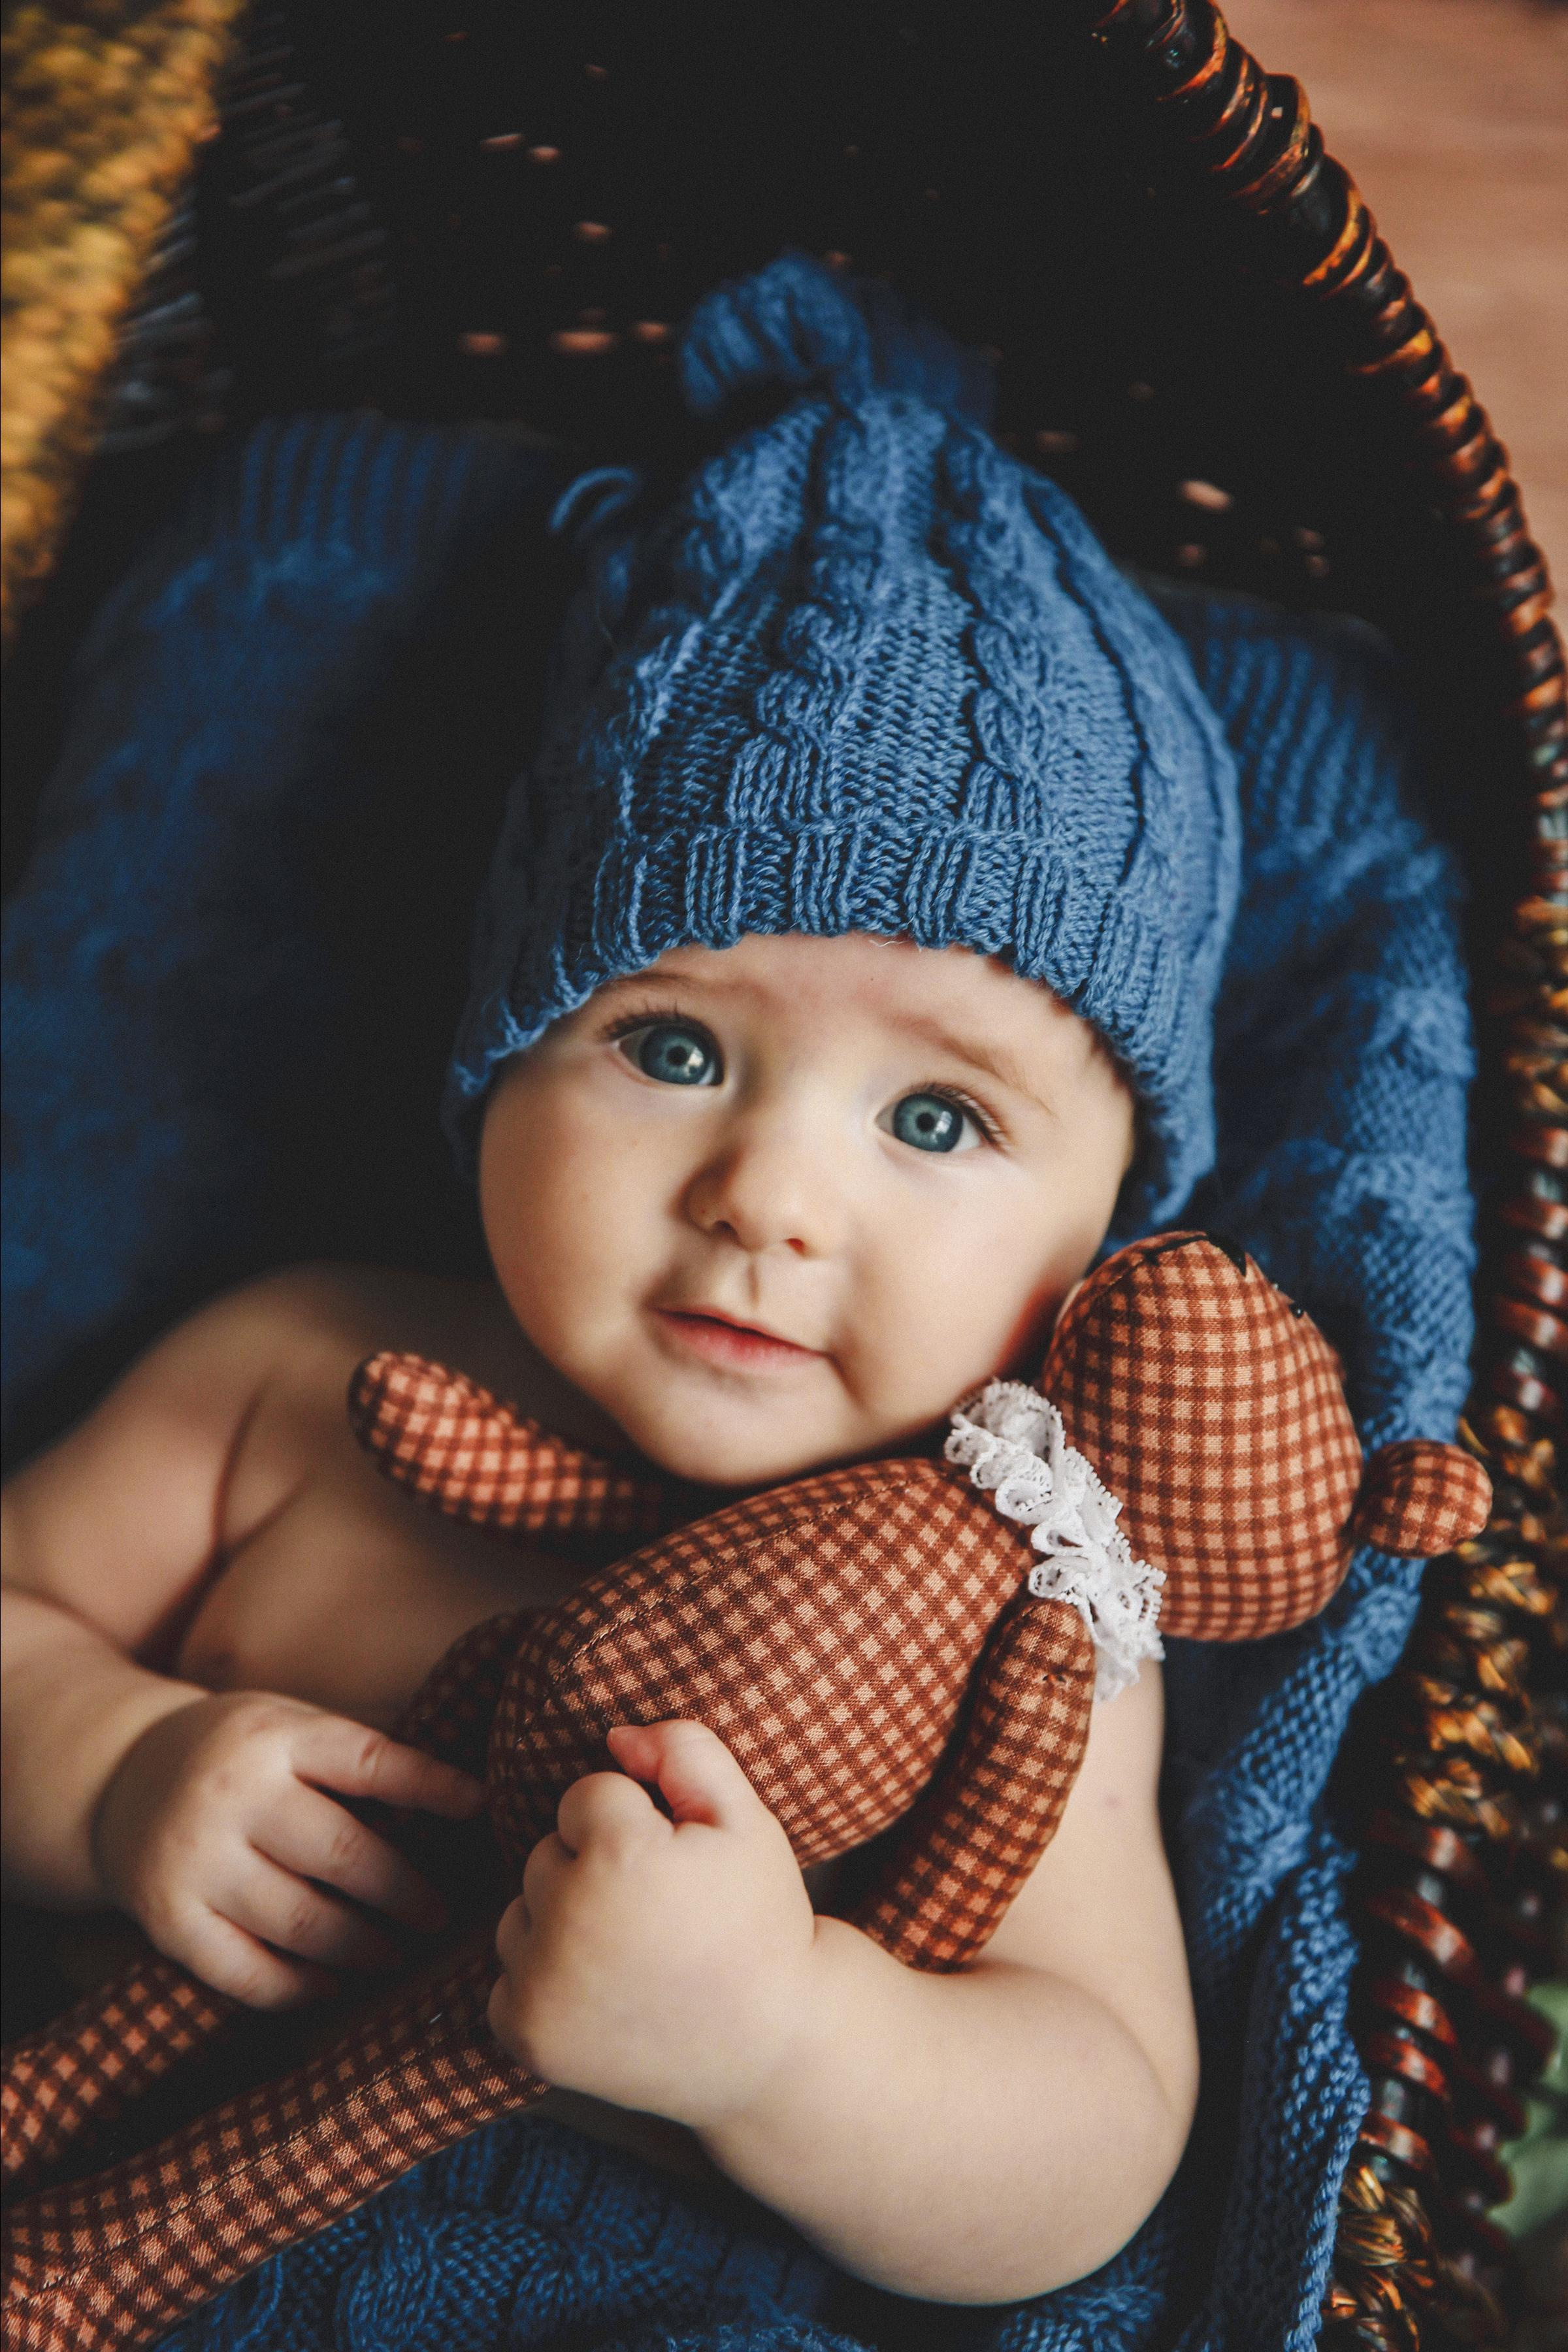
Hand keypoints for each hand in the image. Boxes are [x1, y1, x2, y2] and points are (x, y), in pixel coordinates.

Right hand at [92, 1690, 485, 2006]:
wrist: (118, 1777)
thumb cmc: (237, 1752)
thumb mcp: (289, 1725)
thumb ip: (358, 1755)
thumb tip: (462, 1796)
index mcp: (273, 1736)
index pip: (368, 1762)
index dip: (431, 1785)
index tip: (483, 1805)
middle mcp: (231, 1795)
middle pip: (343, 1855)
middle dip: (405, 1892)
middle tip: (441, 1915)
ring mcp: (195, 1862)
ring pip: (302, 1922)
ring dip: (364, 1946)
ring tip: (399, 1953)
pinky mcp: (168, 1921)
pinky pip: (247, 1971)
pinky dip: (301, 1986)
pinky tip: (336, 1982)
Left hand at [489, 1720, 818, 2128]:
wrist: (772, 2049)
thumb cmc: (760, 1922)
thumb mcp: (746, 1821)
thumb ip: (685, 1751)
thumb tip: (615, 1736)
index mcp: (618, 1857)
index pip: (585, 1797)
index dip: (637, 1823)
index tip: (674, 1866)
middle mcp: (566, 1923)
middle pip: (547, 1854)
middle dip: (593, 1870)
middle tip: (657, 1914)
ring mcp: (540, 1988)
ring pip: (520, 1915)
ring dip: (561, 1924)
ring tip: (632, 1954)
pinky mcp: (526, 2038)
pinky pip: (506, 1980)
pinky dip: (543, 1984)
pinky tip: (604, 1995)